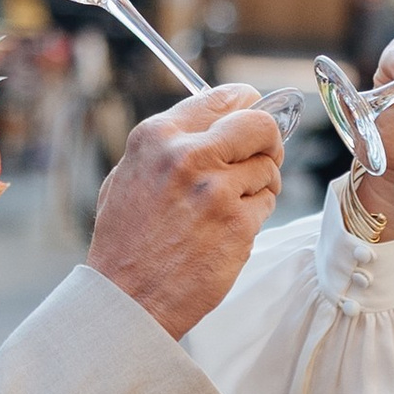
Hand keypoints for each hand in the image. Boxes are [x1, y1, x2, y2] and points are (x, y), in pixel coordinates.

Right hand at [88, 84, 285, 337]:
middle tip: (263, 156)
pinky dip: (255, 214)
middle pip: (259, 124)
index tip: (252, 113)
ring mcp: (216, 190)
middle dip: (267, 139)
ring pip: (268, 168)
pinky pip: (266, 204)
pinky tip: (228, 230)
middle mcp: (188, 156)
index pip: (222, 97)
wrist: (127, 296)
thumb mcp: (128, 174)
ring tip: (230, 207)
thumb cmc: (126, 241)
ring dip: (259, 184)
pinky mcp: (238, 223)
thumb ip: (170, 144)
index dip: (246, 105)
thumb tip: (217, 119)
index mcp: (158, 137)